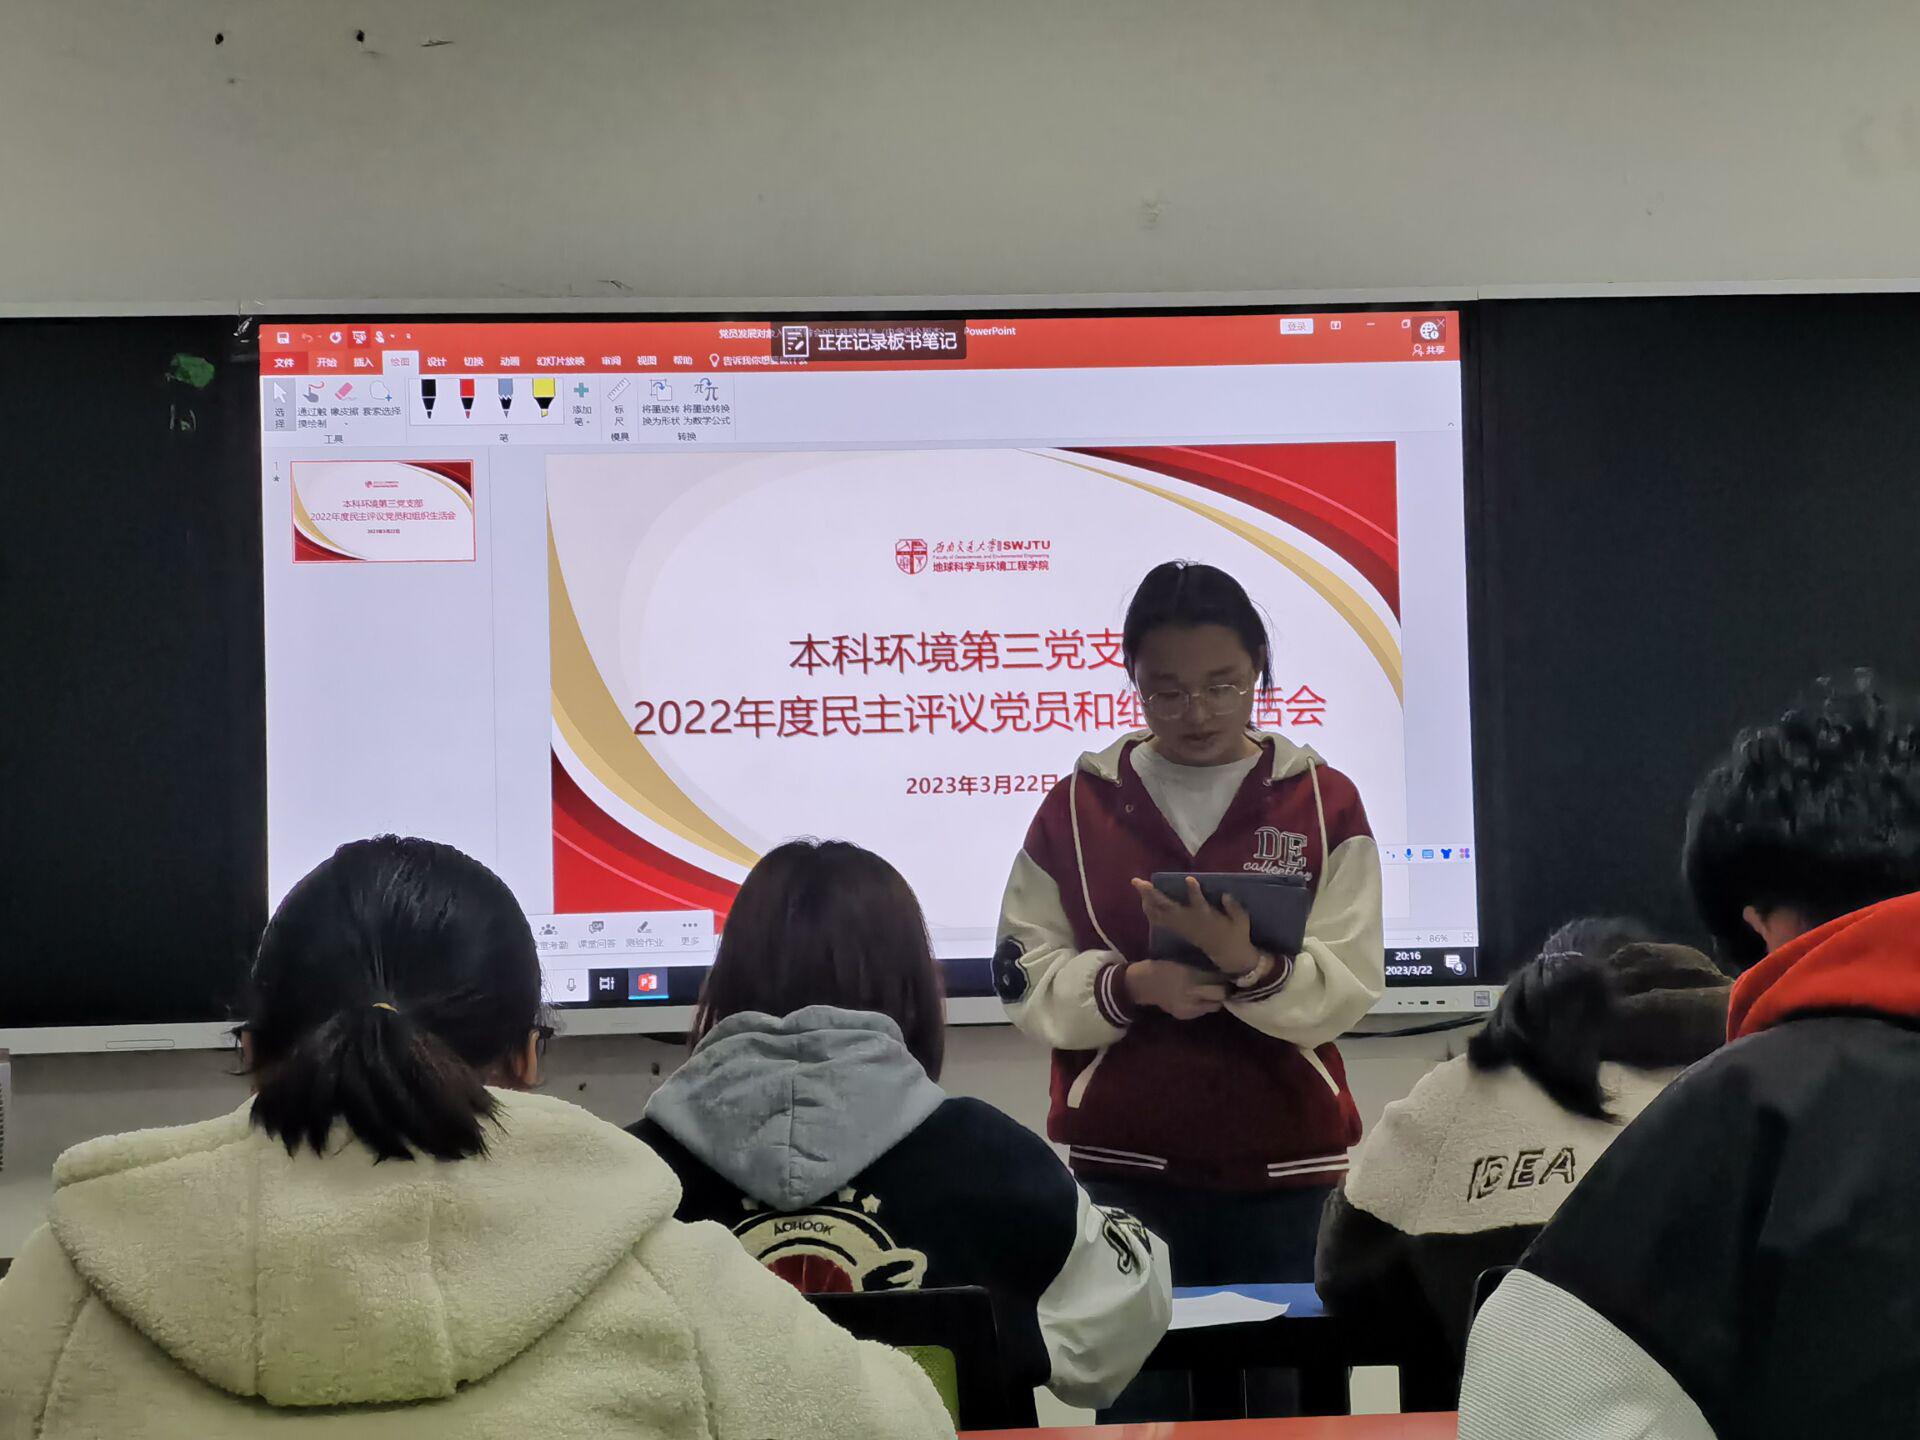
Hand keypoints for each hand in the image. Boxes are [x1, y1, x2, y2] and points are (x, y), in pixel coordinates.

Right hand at [1123, 959, 1229, 1019]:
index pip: (1220, 989)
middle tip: (1221, 985)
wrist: (1142, 984)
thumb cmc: (1164, 968)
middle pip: (1218, 1001)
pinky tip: (1195, 998)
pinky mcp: (1183, 1016)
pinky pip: (1200, 1012)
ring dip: (1212, 1000)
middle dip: (1222, 994)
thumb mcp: (1186, 965)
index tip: (1229, 977)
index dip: (1226, 983)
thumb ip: (1205, 972)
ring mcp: (1188, 1010)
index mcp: (1192, 983)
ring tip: (1208, 991)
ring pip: (1211, 1008)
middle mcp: (1192, 999)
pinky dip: (1201, 1005)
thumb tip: (1225, 975)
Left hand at [1131, 876, 1260, 976]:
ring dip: (1148, 900)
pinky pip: (1160, 921)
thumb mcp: (1241, 920)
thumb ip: (1233, 907)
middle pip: (1168, 908)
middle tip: (1140, 882)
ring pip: (1161, 914)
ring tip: (1138, 885)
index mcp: (1207, 917)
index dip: (1194, 892)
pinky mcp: (1180, 930)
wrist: (1229, 955)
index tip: (1189, 879)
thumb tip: (1225, 895)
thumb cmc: (1236, 934)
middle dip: (1154, 895)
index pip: (1199, 903)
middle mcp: (1191, 921)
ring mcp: (1183, 926)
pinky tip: (1143, 901)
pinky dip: (1151, 911)